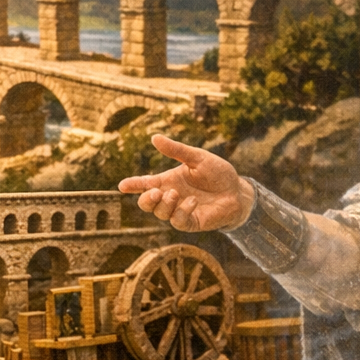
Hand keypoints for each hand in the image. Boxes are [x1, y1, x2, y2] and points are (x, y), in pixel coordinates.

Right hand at [117, 135, 255, 231]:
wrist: (238, 191)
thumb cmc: (218, 173)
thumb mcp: (197, 158)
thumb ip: (176, 150)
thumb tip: (155, 138)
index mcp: (169, 181)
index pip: (145, 183)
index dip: (133, 185)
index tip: (122, 186)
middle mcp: (171, 197)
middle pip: (147, 203)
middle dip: (145, 199)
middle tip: (155, 192)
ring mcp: (180, 210)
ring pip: (160, 213)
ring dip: (164, 204)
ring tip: (176, 193)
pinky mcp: (191, 222)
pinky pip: (178, 221)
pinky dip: (182, 211)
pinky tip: (192, 201)